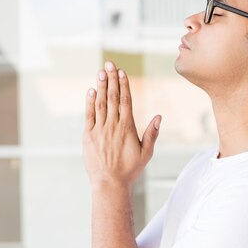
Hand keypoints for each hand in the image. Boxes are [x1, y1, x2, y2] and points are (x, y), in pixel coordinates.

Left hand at [83, 61, 160, 188]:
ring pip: (100, 103)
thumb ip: (152, 134)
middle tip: (109, 64)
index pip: (125, 101)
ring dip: (101, 86)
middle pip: (112, 97)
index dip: (123, 85)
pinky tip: (91, 91)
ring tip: (101, 72)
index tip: (121, 72)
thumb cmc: (130, 169)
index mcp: (127, 128)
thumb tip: (158, 116)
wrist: (109, 183)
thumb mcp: (146, 153)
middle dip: (111, 79)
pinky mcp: (89, 136)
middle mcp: (113, 126)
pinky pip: (89, 116)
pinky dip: (90, 102)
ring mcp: (99, 130)